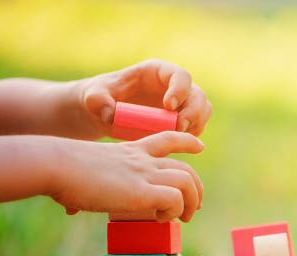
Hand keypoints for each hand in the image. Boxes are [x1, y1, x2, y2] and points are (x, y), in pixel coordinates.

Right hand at [49, 132, 203, 221]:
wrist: (54, 164)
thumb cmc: (59, 169)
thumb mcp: (85, 171)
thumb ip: (88, 184)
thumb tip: (70, 207)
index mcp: (130, 151)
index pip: (167, 139)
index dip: (187, 142)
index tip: (199, 147)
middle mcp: (142, 160)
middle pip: (186, 168)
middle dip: (196, 188)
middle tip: (193, 207)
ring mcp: (144, 174)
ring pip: (187, 183)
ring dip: (190, 203)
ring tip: (181, 218)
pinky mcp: (142, 191)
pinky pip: (175, 199)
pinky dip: (174, 211)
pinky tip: (160, 218)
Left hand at [78, 59, 212, 137]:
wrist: (103, 112)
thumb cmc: (99, 98)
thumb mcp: (93, 97)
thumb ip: (97, 101)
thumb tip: (109, 113)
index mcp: (156, 72)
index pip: (180, 75)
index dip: (180, 90)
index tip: (169, 106)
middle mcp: (173, 86)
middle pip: (198, 94)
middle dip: (194, 111)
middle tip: (178, 127)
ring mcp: (180, 103)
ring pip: (203, 110)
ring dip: (196, 124)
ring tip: (178, 135)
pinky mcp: (180, 119)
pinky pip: (197, 126)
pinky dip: (192, 135)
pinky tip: (178, 142)